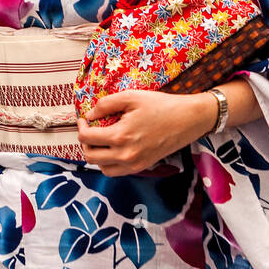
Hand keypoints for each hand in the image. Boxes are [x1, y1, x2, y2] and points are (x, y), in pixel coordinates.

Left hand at [77, 90, 217, 175]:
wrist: (188, 120)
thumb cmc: (161, 105)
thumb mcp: (131, 96)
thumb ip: (105, 104)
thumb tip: (90, 115)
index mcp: (121, 136)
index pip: (87, 138)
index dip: (80, 127)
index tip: (84, 119)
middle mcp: (125, 155)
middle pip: (90, 156)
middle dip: (85, 142)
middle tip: (89, 130)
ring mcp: (134, 164)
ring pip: (102, 168)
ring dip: (96, 155)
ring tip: (101, 141)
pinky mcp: (142, 167)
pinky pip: (116, 172)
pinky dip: (109, 163)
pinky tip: (113, 149)